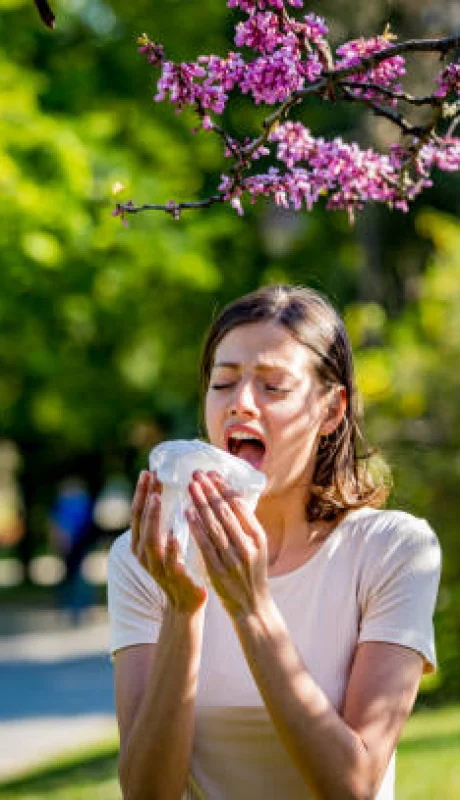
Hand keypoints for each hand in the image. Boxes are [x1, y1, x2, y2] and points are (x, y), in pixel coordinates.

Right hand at [131, 471, 206, 613]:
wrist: (185, 602)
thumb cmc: (177, 565)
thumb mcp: (165, 541)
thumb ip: (164, 521)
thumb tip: (166, 490)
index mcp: (140, 543)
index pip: (138, 512)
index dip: (142, 492)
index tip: (148, 471)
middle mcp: (143, 553)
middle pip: (140, 521)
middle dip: (144, 498)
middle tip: (150, 476)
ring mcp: (156, 566)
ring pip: (150, 539)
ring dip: (153, 517)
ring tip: (157, 498)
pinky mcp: (172, 577)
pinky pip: (170, 561)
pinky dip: (171, 547)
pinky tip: (175, 534)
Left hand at [186, 470, 270, 619]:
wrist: (252, 606)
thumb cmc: (252, 572)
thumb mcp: (257, 547)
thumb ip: (245, 526)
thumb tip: (230, 497)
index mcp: (259, 537)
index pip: (241, 506)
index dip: (225, 488)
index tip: (213, 474)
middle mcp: (247, 546)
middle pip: (226, 512)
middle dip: (210, 490)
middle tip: (197, 474)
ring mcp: (232, 559)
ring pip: (214, 525)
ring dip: (201, 503)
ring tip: (191, 486)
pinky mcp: (218, 570)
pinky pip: (205, 544)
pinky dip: (196, 527)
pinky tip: (187, 513)